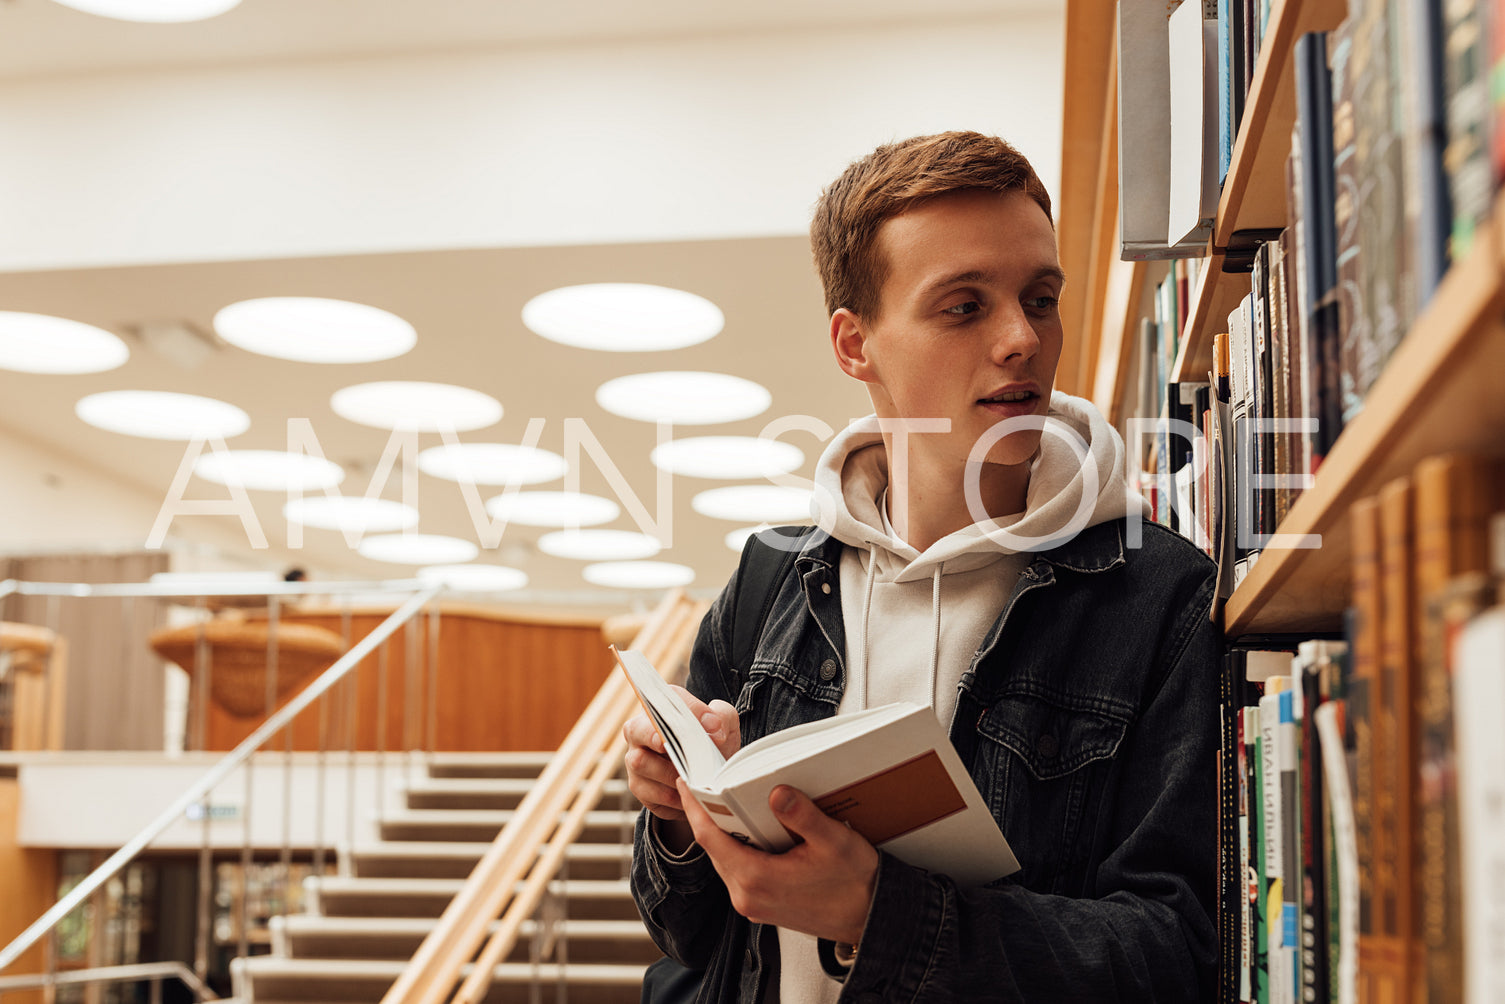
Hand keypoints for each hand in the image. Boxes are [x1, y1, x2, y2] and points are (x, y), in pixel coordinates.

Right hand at [623, 687, 739, 844]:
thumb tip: (713, 727)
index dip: (685, 711)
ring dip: (670, 773)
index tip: (710, 725)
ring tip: (694, 779)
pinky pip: (650, 792)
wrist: (709, 775)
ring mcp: (635, 759)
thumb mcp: (724, 724)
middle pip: (635, 728)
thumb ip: (721, 716)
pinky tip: (688, 796)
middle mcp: (640, 730)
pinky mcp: (639, 786)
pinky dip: (672, 797)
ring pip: (641, 762)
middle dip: (652, 736)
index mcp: (661, 707)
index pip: (665, 700)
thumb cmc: (713, 743)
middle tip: (669, 745)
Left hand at [678, 778, 878, 943]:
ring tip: (724, 801)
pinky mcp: (763, 905)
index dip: (693, 807)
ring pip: (724, 859)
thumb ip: (803, 816)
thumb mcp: (834, 841)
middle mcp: (748, 896)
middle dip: (706, 815)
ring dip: (721, 832)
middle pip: (713, 847)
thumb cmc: (855, 884)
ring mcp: (754, 904)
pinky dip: (736, 847)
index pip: (709, 837)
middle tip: (705, 783)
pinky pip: (738, 870)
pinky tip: (749, 830)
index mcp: (756, 880)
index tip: (686, 782)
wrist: (871, 918)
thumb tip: (776, 792)